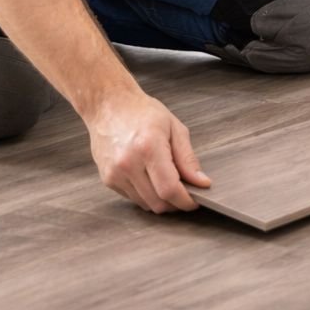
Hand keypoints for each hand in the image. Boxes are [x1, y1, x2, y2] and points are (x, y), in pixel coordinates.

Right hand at [87, 91, 210, 212]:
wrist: (109, 106)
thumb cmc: (142, 112)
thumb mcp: (174, 128)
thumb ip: (188, 159)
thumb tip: (201, 182)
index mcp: (148, 148)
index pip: (170, 189)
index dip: (186, 201)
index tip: (196, 200)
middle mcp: (128, 164)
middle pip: (158, 202)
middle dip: (176, 203)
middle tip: (186, 192)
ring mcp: (115, 174)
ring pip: (145, 204)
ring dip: (161, 200)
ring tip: (168, 182)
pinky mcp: (107, 179)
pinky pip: (133, 198)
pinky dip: (146, 195)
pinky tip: (151, 178)